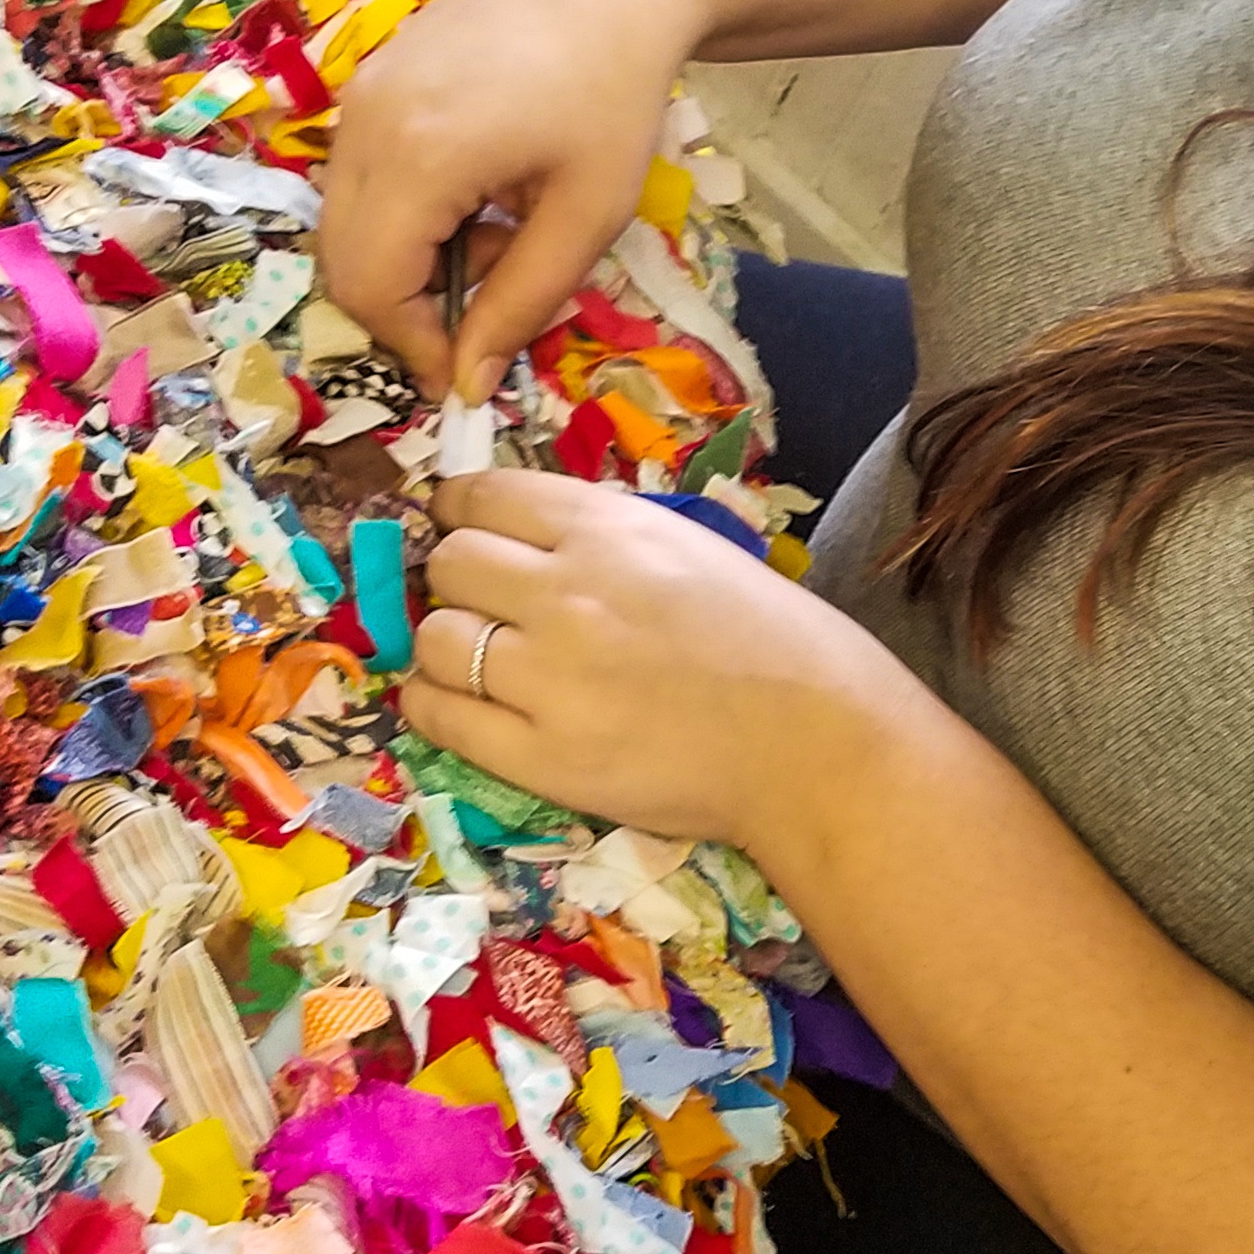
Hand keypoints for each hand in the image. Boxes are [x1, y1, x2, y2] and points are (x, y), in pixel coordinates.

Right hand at [322, 0, 706, 401]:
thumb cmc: (616, 91)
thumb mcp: (587, 213)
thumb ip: (521, 303)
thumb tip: (467, 383)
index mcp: (417, 158)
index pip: (371, 287)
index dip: (412, 345)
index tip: (467, 372)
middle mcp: (365, 123)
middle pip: (343, 258)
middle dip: (406, 307)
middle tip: (486, 308)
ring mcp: (361, 91)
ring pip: (346, 217)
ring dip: (409, 256)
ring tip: (500, 238)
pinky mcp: (373, 74)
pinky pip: (361, 172)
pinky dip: (406, 210)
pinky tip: (482, 192)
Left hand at [399, 472, 934, 860]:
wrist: (818, 743)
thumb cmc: (773, 640)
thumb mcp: (690, 547)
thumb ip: (603, 538)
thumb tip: (520, 540)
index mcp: (607, 529)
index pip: (481, 496)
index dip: (460, 513)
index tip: (465, 531)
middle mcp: (565, 592)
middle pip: (449, 562)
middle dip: (458, 579)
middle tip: (485, 605)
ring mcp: (546, 678)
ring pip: (434, 639)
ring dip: (446, 644)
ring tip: (479, 661)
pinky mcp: (540, 757)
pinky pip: (439, 715)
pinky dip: (435, 704)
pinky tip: (461, 705)